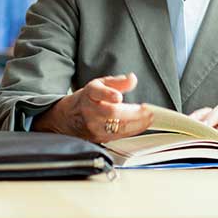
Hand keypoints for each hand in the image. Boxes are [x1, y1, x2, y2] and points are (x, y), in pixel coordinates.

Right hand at [33, 72, 153, 142]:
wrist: (68, 118)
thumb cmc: (87, 99)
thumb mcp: (99, 84)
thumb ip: (117, 82)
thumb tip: (132, 79)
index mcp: (90, 94)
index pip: (96, 93)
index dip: (107, 95)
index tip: (118, 97)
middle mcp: (90, 111)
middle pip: (111, 113)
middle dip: (132, 113)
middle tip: (147, 110)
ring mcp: (94, 126)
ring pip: (117, 127)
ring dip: (137, 123)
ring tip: (149, 117)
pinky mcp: (100, 138)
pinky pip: (119, 135)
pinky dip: (133, 129)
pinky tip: (142, 124)